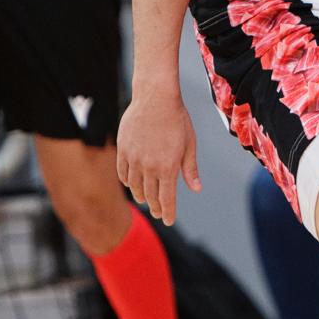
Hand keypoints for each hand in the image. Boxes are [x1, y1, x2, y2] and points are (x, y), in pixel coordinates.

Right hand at [116, 91, 201, 225]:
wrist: (155, 98)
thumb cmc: (177, 119)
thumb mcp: (189, 144)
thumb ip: (190, 169)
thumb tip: (196, 189)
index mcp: (168, 167)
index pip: (167, 199)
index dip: (168, 212)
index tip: (169, 220)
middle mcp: (149, 167)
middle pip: (150, 195)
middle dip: (156, 207)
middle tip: (158, 213)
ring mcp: (134, 159)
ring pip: (135, 186)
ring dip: (141, 196)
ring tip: (145, 200)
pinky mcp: (123, 150)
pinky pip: (123, 173)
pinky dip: (127, 182)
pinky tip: (132, 184)